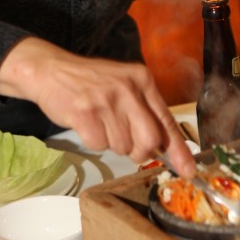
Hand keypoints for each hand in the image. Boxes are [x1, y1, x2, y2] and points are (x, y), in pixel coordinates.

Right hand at [0, 37, 195, 176]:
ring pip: (122, 146)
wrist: (51, 70)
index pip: (167, 121)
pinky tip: (86, 122)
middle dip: (139, 151)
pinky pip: (99, 144)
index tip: (188, 170)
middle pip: (149, 140)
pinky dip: (93, 140)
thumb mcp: (123, 86)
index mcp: (142, 80)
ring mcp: (106, 100)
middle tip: (125, 143)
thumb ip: (144, 111)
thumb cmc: (89, 83)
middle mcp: (128, 88)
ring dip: (111, 142)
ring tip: (99, 122)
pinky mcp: (85, 112)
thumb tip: (163, 148)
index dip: (179, 150)